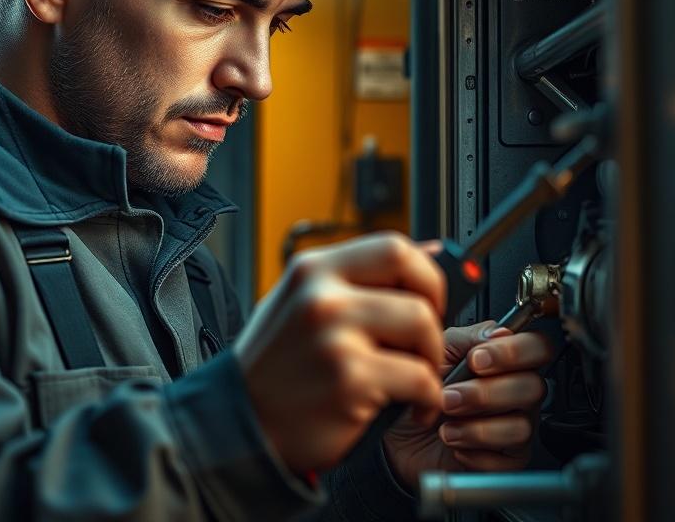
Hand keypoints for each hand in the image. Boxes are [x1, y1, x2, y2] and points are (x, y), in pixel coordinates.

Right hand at [233, 232, 445, 474]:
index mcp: (312, 270)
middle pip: (416, 287)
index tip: (428, 300)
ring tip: (418, 382)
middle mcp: (322, 295)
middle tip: (427, 345)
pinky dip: (428, 399)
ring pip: (424, 329)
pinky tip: (413, 409)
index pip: (394, 247)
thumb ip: (361, 278)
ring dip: (432, 361)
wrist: (239, 427)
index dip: (425, 274)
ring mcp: (335, 336)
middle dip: (435, 318)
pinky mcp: (350, 380)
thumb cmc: (276, 368)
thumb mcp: (303, 304)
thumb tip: (433, 251)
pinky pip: (420, 379)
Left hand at [383, 320, 551, 489]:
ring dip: (477, 426)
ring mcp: (517, 426)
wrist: (398, 433)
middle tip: (451, 396)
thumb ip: (468, 338)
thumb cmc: (423, 389)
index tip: (476, 359)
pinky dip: (474, 452)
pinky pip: (506, 458)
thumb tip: (499, 333)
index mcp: (507, 360)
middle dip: (486, 393)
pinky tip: (455, 442)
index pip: (539, 347)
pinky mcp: (507, 461)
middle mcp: (518, 392)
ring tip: (446, 422)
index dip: (515, 352)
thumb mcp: (437, 352)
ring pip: (521, 426)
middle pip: (533, 388)